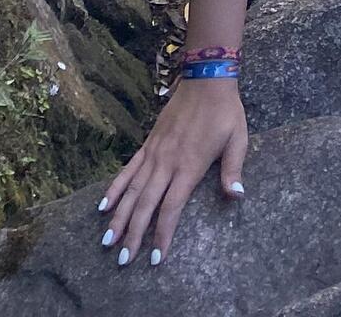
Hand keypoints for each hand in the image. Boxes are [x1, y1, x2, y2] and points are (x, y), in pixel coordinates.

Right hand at [98, 76, 247, 265]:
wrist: (206, 79)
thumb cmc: (224, 112)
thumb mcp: (238, 139)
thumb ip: (233, 169)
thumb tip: (236, 196)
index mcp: (189, 166)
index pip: (171, 208)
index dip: (162, 234)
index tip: (156, 258)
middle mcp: (167, 163)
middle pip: (146, 205)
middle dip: (134, 234)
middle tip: (122, 261)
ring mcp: (154, 153)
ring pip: (132, 190)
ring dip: (119, 217)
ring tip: (107, 241)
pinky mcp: (148, 144)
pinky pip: (128, 169)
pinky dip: (115, 187)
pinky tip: (103, 205)